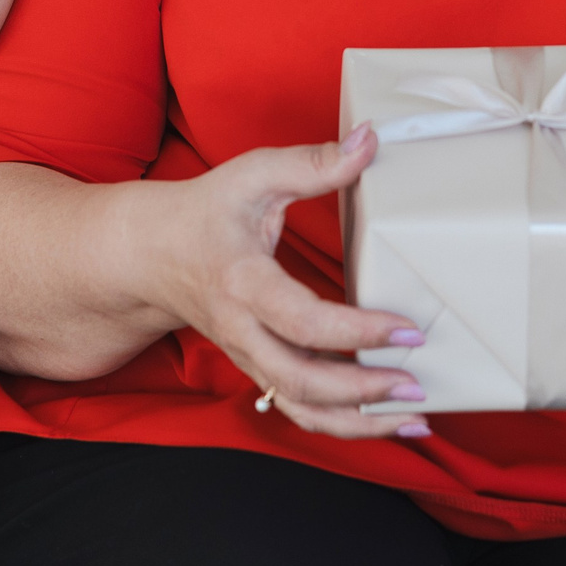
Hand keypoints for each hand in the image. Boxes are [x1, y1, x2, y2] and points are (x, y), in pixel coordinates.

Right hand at [142, 125, 433, 440]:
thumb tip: (369, 142)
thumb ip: (313, 162)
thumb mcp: (254, 174)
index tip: (408, 330)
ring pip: (299, 408)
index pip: (301, 321)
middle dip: (362, 392)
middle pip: (300, 381)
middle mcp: (241, 329)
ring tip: (414, 419)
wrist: (149, 254)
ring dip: (357, 422)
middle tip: (416, 384)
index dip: (358, 331)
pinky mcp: (257, 367)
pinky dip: (341, 421)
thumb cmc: (204, 212)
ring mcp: (247, 355)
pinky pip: (297, 407)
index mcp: (242, 281)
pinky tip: (383, 418)